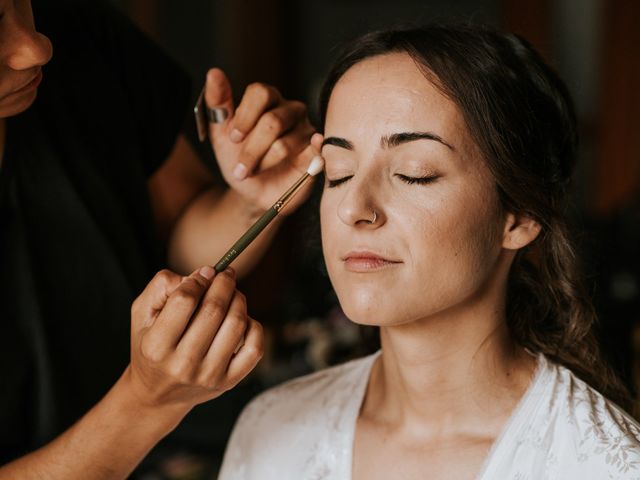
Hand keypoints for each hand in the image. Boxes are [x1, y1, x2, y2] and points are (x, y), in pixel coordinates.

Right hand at [125, 266, 262, 412]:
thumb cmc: (150, 345)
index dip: (198, 279)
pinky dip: (254, 326)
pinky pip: (255, 348)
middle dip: (224, 283)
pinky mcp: (228, 382)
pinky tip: (242, 320)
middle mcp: (182, 364)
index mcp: (156, 346)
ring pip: (237, 324)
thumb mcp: (142, 313)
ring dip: (239, 300)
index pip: (184, 300)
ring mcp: (208, 376)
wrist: (157, 394)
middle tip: (226, 275)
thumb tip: (205, 273)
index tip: (205, 273)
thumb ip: (163, 285)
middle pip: (214, 310)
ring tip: (233, 294)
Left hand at [204, 68, 317, 214]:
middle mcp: (291, 111)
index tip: (233, 138)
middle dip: (251, 149)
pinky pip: (314, 151)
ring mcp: (306, 131)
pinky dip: (309, 153)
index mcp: (268, 100)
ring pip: (283, 144)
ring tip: (254, 173)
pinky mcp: (317, 154)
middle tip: (240, 168)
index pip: (260, 93)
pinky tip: (302, 159)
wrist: (253, 192)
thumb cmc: (239, 159)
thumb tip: (214, 73)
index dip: (245, 117)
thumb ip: (218, 103)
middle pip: (272, 121)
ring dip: (263, 163)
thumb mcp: (220, 134)